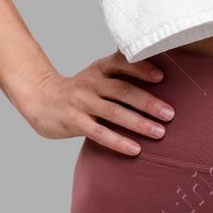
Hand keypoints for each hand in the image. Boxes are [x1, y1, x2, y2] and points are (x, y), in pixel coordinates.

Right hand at [21, 51, 174, 155]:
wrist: (42, 100)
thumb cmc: (79, 89)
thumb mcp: (96, 73)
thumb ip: (120, 71)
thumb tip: (157, 66)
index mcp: (99, 68)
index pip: (122, 62)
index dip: (141, 68)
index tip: (162, 77)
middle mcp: (91, 83)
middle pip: (123, 90)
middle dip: (148, 102)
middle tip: (170, 114)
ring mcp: (81, 103)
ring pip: (114, 112)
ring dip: (139, 123)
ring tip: (159, 132)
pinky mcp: (74, 122)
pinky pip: (99, 133)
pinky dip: (119, 142)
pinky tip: (135, 149)